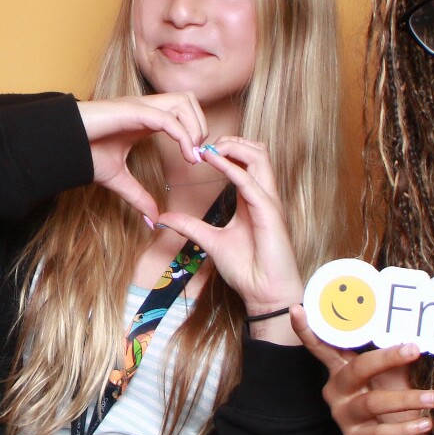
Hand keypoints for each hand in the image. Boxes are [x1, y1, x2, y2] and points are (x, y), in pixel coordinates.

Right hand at [76, 93, 208, 219]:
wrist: (61, 146)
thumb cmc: (84, 153)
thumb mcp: (119, 180)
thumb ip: (138, 197)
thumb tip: (153, 219)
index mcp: (145, 118)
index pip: (182, 110)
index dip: (196, 130)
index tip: (196, 159)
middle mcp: (146, 107)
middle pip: (188, 99)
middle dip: (200, 125)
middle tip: (197, 154)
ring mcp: (139, 106)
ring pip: (183, 102)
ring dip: (195, 127)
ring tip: (191, 153)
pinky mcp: (132, 111)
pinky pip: (167, 118)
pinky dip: (182, 135)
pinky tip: (185, 155)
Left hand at [154, 137, 303, 343]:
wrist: (264, 294)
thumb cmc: (247, 269)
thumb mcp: (211, 242)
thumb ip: (190, 226)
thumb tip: (164, 218)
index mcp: (253, 199)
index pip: (247, 161)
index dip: (225, 150)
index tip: (197, 151)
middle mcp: (263, 196)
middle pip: (256, 151)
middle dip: (231, 140)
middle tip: (204, 144)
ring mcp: (269, 202)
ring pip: (259, 157)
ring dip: (233, 146)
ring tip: (209, 148)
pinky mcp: (269, 212)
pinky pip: (250, 181)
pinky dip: (231, 167)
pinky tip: (212, 161)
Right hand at [292, 314, 433, 434]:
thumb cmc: (392, 394)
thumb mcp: (392, 373)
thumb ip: (396, 354)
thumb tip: (416, 331)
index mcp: (341, 368)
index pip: (321, 346)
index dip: (307, 329)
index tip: (296, 309)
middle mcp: (336, 389)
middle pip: (357, 369)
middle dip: (387, 358)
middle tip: (414, 349)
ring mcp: (343, 415)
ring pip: (373, 402)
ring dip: (407, 399)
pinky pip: (380, 433)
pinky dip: (405, 428)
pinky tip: (425, 423)